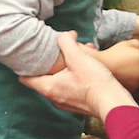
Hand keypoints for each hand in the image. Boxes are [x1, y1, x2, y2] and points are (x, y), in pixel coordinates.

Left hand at [21, 31, 137, 118]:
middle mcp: (54, 98)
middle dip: (51, 64)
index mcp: (48, 88)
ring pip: (59, 82)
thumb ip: (66, 42)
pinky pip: (71, 87)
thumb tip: (64, 34)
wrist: (113, 102)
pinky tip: (88, 67)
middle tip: (58, 52)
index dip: (25, 66)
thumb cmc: (94, 82)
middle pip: (44, 79)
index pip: (25, 78)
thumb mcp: (78, 57)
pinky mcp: (78, 103)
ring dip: (66, 69)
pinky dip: (75, 76)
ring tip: (78, 57)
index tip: (30, 56)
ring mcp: (66, 103)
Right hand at [95, 38, 138, 90]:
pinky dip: (131, 81)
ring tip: (125, 69)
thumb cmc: (113, 54)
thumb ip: (137, 43)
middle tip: (133, 63)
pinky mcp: (132, 88)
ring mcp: (138, 81)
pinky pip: (135, 84)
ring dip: (138, 74)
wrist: (100, 68)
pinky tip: (123, 76)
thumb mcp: (125, 43)